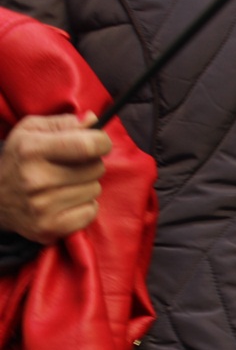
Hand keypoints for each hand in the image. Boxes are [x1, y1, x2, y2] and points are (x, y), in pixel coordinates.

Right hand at [0, 112, 111, 242]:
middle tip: (71, 166)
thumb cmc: (19, 159)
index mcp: (32, 150)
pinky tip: (65, 201)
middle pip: (96, 169)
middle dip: (90, 164)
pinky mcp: (50, 228)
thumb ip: (63, 123)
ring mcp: (43, 206)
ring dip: (85, 186)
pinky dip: (83, 206)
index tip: (98, 143)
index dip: (101, 142)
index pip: (87, 146)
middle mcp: (37, 179)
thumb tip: (93, 121)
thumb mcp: (31, 131)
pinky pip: (91, 212)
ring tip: (64, 184)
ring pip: (95, 190)